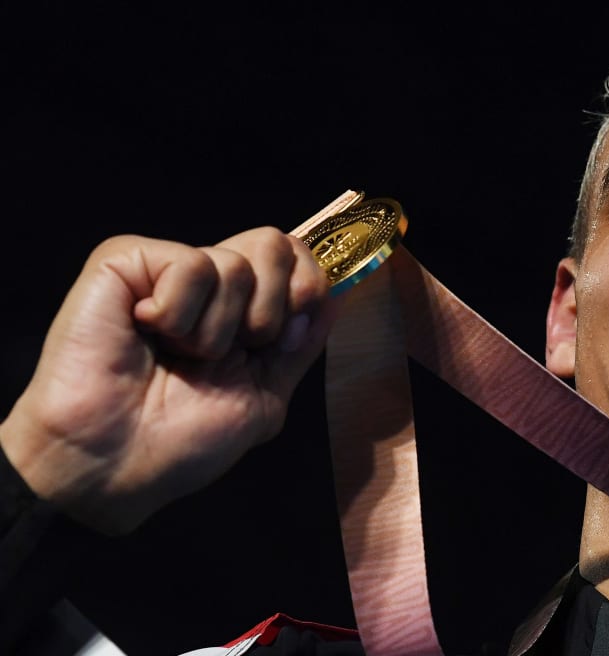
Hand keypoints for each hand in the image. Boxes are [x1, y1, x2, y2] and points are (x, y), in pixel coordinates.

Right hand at [0, 227, 337, 533]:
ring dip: (216, 331)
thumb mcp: (264, 396)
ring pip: (236, 264)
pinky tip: (146, 334)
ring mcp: (167, 268)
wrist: (117, 463)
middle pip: (276, 245)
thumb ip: (301, 344)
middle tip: (229, 353)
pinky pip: (192, 265)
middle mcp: (209, 284)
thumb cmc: (182, 442)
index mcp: (241, 310)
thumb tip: (335, 293)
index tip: (290, 330)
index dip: (310, 285)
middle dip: (269, 311)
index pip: (297, 259)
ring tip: (176, 355)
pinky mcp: (125, 260)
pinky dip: (179, 315)